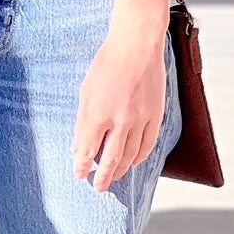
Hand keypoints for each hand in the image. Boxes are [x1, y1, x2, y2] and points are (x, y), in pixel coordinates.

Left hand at [72, 31, 165, 191]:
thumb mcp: (86, 91)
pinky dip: (139, 158)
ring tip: (113, 178)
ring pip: (130, 156)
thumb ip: (83, 122)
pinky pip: (148, 145)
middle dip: (102, 177)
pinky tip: (132, 163)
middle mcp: (120, 120)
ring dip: (120, 170)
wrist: (137, 46)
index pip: (88, 149)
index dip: (82, 165)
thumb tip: (78, 147)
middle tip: (97, 188)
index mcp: (98, 113)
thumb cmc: (107, 64)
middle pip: (110, 159)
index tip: (79, 174)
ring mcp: (140, 119)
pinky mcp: (155, 115)